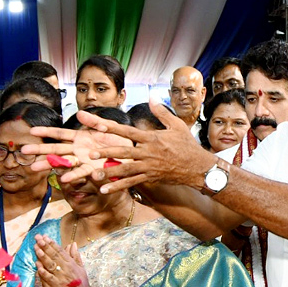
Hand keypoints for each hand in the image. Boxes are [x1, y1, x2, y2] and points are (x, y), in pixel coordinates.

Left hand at [22, 100, 217, 192]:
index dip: (110, 127)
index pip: (127, 131)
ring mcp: (149, 167)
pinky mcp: (150, 178)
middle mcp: (148, 152)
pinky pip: (132, 183)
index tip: (96, 125)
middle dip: (105, 152)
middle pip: (123, 151)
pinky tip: (105, 189)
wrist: (198, 167)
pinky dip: (118, 186)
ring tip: (93, 174)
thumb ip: (162, 112)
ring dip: (109, 172)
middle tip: (89, 153)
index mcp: (151, 137)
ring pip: (125, 170)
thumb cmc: (187, 145)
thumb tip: (152, 97)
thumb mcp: (176, 125)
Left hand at [35, 235, 91, 286]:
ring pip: (51, 265)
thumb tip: (72, 243)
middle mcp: (66, 268)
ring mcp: (62, 277)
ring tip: (36, 248)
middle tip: (37, 238)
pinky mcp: (58, 286)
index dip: (52, 243)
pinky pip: (50, 278)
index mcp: (71, 263)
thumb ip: (75, 255)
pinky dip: (44, 272)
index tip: (45, 237)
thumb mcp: (81, 268)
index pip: (60, 251)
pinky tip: (38, 267)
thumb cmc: (82, 283)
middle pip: (54, 255)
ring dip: (43, 256)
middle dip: (45, 246)